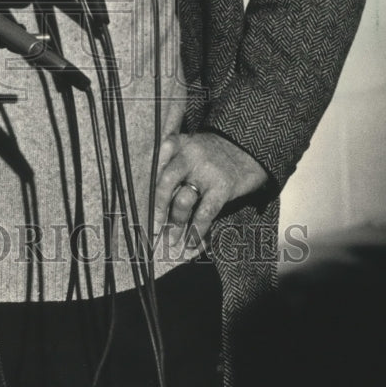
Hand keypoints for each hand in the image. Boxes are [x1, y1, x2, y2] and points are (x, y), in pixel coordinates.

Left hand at [153, 132, 267, 257]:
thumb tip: (149, 197)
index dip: (145, 181)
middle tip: (152, 227)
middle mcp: (190, 154)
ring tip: (171, 240)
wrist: (248, 149)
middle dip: (156, 208)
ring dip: (175, 224)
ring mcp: (207, 171)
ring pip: (183, 201)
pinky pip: (204, 213)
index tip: (137, 200)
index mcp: (178, 143)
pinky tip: (191, 243)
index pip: (155, 161)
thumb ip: (171, 162)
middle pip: (165, 182)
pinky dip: (196, 231)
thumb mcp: (190, 146)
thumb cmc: (211, 154)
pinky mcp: (223, 187)